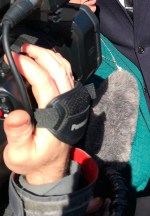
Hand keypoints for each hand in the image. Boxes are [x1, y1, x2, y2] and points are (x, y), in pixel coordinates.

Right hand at [3, 44, 73, 184]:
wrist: (51, 167)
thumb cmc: (34, 160)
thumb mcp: (20, 153)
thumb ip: (19, 134)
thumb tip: (16, 114)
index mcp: (55, 114)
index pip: (44, 82)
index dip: (29, 67)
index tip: (14, 58)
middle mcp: (66, 103)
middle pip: (58, 70)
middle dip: (41, 55)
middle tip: (23, 48)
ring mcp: (70, 100)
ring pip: (65, 70)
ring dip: (49, 56)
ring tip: (32, 49)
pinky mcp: (70, 100)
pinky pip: (67, 75)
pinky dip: (58, 62)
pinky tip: (48, 57)